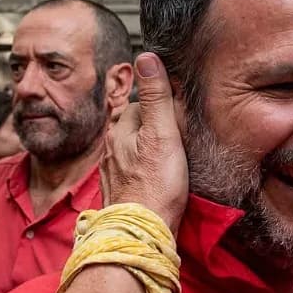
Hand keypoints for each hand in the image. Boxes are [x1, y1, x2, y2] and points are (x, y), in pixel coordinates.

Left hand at [100, 53, 188, 233]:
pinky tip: (159, 178)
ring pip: (135, 149)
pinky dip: (148, 170)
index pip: (142, 103)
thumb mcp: (162, 134)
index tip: (181, 113)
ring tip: (172, 156)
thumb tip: (148, 57)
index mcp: (120, 131)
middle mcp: (112, 149)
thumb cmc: (155, 187)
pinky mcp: (122, 192)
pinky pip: (136, 171)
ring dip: (152, 149)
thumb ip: (157, 97)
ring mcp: (115, 172)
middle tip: (180, 135)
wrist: (141, 234)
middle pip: (137, 126)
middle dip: (156, 126)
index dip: (164, 105)